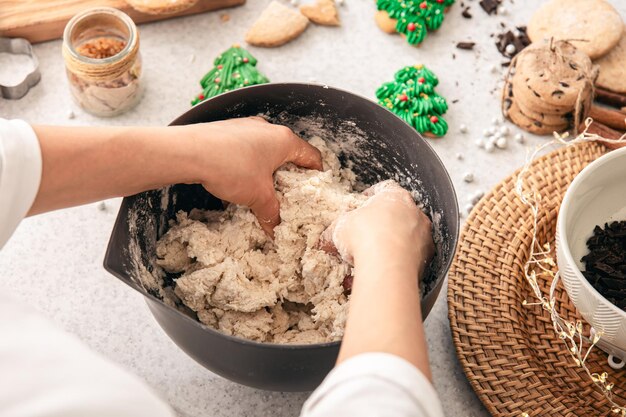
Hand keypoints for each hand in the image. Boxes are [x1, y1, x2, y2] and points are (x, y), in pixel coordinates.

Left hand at [185, 117, 322, 234]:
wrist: (188, 152)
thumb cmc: (232, 169)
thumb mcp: (258, 197)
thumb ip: (272, 213)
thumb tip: (275, 230)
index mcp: (284, 140)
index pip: (312, 156)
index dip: (316, 175)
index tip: (312, 189)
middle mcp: (268, 129)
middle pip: (287, 153)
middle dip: (287, 176)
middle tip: (284, 196)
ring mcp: (246, 127)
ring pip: (264, 151)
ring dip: (264, 171)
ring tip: (258, 191)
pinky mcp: (226, 131)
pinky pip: (244, 150)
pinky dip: (245, 166)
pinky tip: (234, 183)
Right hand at [320, 180, 433, 275]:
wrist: (388, 267)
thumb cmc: (365, 237)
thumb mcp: (340, 229)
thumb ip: (334, 231)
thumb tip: (324, 240)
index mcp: (394, 196)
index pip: (385, 187)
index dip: (372, 195)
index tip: (363, 202)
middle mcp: (414, 212)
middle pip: (399, 212)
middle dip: (384, 222)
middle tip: (368, 232)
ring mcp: (424, 235)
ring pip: (409, 235)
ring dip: (394, 243)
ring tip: (376, 256)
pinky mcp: (428, 258)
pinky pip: (413, 257)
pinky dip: (400, 262)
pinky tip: (386, 270)